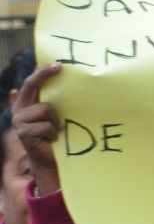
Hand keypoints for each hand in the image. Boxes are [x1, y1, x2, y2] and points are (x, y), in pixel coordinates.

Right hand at [11, 64, 62, 195]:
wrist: (51, 159)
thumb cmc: (57, 135)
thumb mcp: (58, 115)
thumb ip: (56, 100)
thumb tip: (64, 79)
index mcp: (26, 103)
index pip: (31, 82)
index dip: (41, 72)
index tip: (58, 64)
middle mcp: (19, 109)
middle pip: (30, 86)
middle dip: (43, 74)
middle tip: (59, 66)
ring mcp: (19, 121)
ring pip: (44, 108)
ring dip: (55, 119)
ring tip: (56, 130)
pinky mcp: (23, 133)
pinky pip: (46, 125)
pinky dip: (53, 131)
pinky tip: (52, 139)